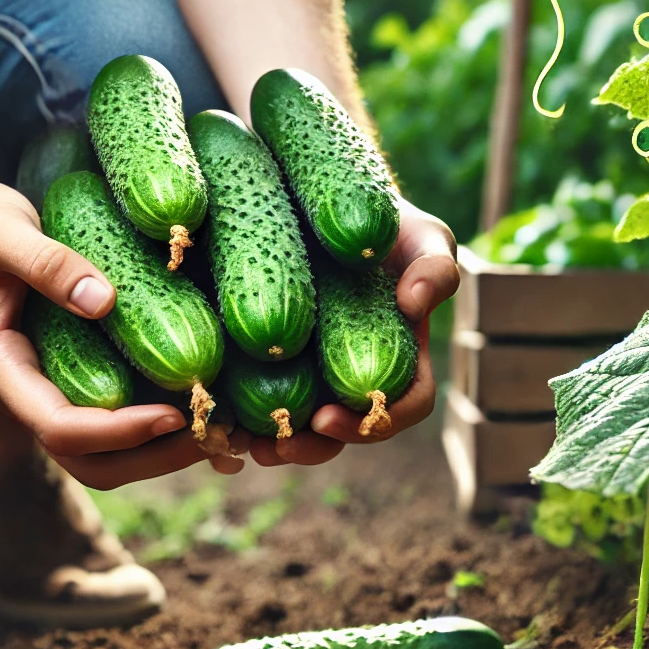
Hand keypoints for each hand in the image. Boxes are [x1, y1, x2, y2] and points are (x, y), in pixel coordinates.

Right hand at [0, 177, 247, 487]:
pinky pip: (111, 419)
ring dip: (159, 453)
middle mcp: (22, 392)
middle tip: (215, 435)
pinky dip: (155, 427)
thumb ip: (46, 262)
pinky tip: (205, 408)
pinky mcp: (69, 375)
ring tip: (222, 432)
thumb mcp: (0, 229)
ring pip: (101, 453)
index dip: (118, 430)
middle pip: (85, 460)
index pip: (57, 427)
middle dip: (150, 458)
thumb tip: (103, 300)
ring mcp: (45, 388)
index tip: (173, 413)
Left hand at [248, 197, 457, 468]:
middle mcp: (353, 374)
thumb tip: (414, 304)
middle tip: (280, 446)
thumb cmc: (387, 225)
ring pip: (295, 422)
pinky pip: (253, 394)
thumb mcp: (423, 237)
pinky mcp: (266, 356)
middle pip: (340, 430)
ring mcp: (310, 369)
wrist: (326, 202)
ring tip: (242, 441)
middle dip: (311, 447)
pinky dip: (236, 412)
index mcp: (399, 359)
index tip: (331, 418)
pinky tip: (213, 412)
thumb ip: (434, 267)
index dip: (371, 425)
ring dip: (271, 442)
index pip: (401, 407)